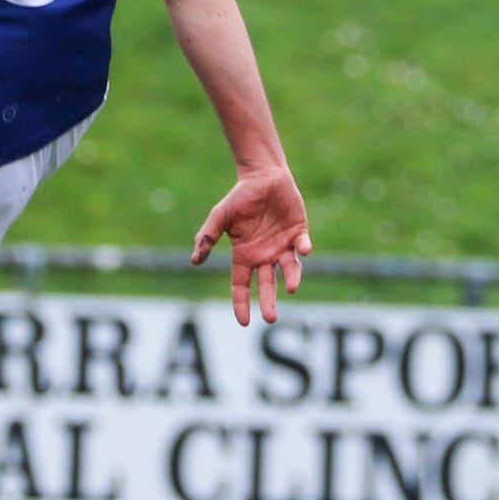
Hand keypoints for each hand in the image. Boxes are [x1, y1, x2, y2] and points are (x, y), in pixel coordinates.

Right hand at [191, 165, 312, 327]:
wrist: (263, 177)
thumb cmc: (239, 197)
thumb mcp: (219, 216)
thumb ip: (207, 237)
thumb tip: (195, 261)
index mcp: (244, 254)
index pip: (241, 284)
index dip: (241, 302)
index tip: (242, 321)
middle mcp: (264, 255)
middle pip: (267, 284)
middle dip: (269, 301)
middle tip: (270, 318)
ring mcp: (283, 246)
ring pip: (289, 269)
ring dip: (291, 279)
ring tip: (291, 288)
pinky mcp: (299, 234)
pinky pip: (302, 246)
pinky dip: (303, 249)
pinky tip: (302, 249)